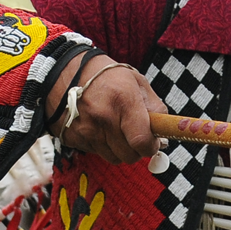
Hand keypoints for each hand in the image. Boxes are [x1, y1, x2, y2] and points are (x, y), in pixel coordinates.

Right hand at [46, 53, 167, 163]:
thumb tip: (164, 136)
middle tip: (136, 134)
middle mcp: (103, 117)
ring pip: (114, 158)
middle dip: (137, 149)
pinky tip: (99, 128)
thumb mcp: (137, 83)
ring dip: (120, 149)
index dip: (151, 147)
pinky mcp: (72, 138)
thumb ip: (155, 109)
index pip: (142, 140)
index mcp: (123, 100)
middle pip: (129, 155)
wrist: (66, 71)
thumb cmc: (108, 77)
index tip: (154, 142)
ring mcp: (85, 129)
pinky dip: (102, 146)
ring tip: (116, 128)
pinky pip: (96, 153)